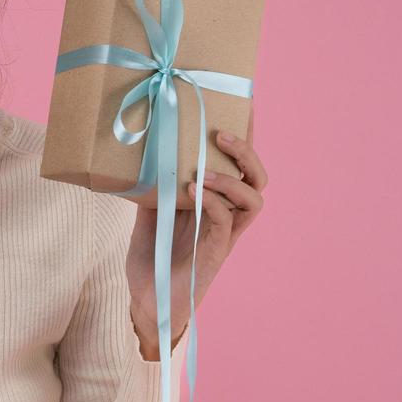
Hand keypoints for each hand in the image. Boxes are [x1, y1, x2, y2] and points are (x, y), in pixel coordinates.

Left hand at [124, 103, 267, 356]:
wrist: (147, 297)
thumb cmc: (152, 254)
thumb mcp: (149, 207)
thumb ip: (154, 180)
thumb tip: (143, 148)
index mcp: (217, 200)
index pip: (240, 164)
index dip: (247, 135)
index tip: (242, 104)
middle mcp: (228, 214)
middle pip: (258, 177)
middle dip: (246, 151)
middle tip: (220, 133)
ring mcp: (225, 233)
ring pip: (253, 198)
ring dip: (231, 178)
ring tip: (203, 168)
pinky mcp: (216, 251)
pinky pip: (226, 220)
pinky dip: (212, 201)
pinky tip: (190, 191)